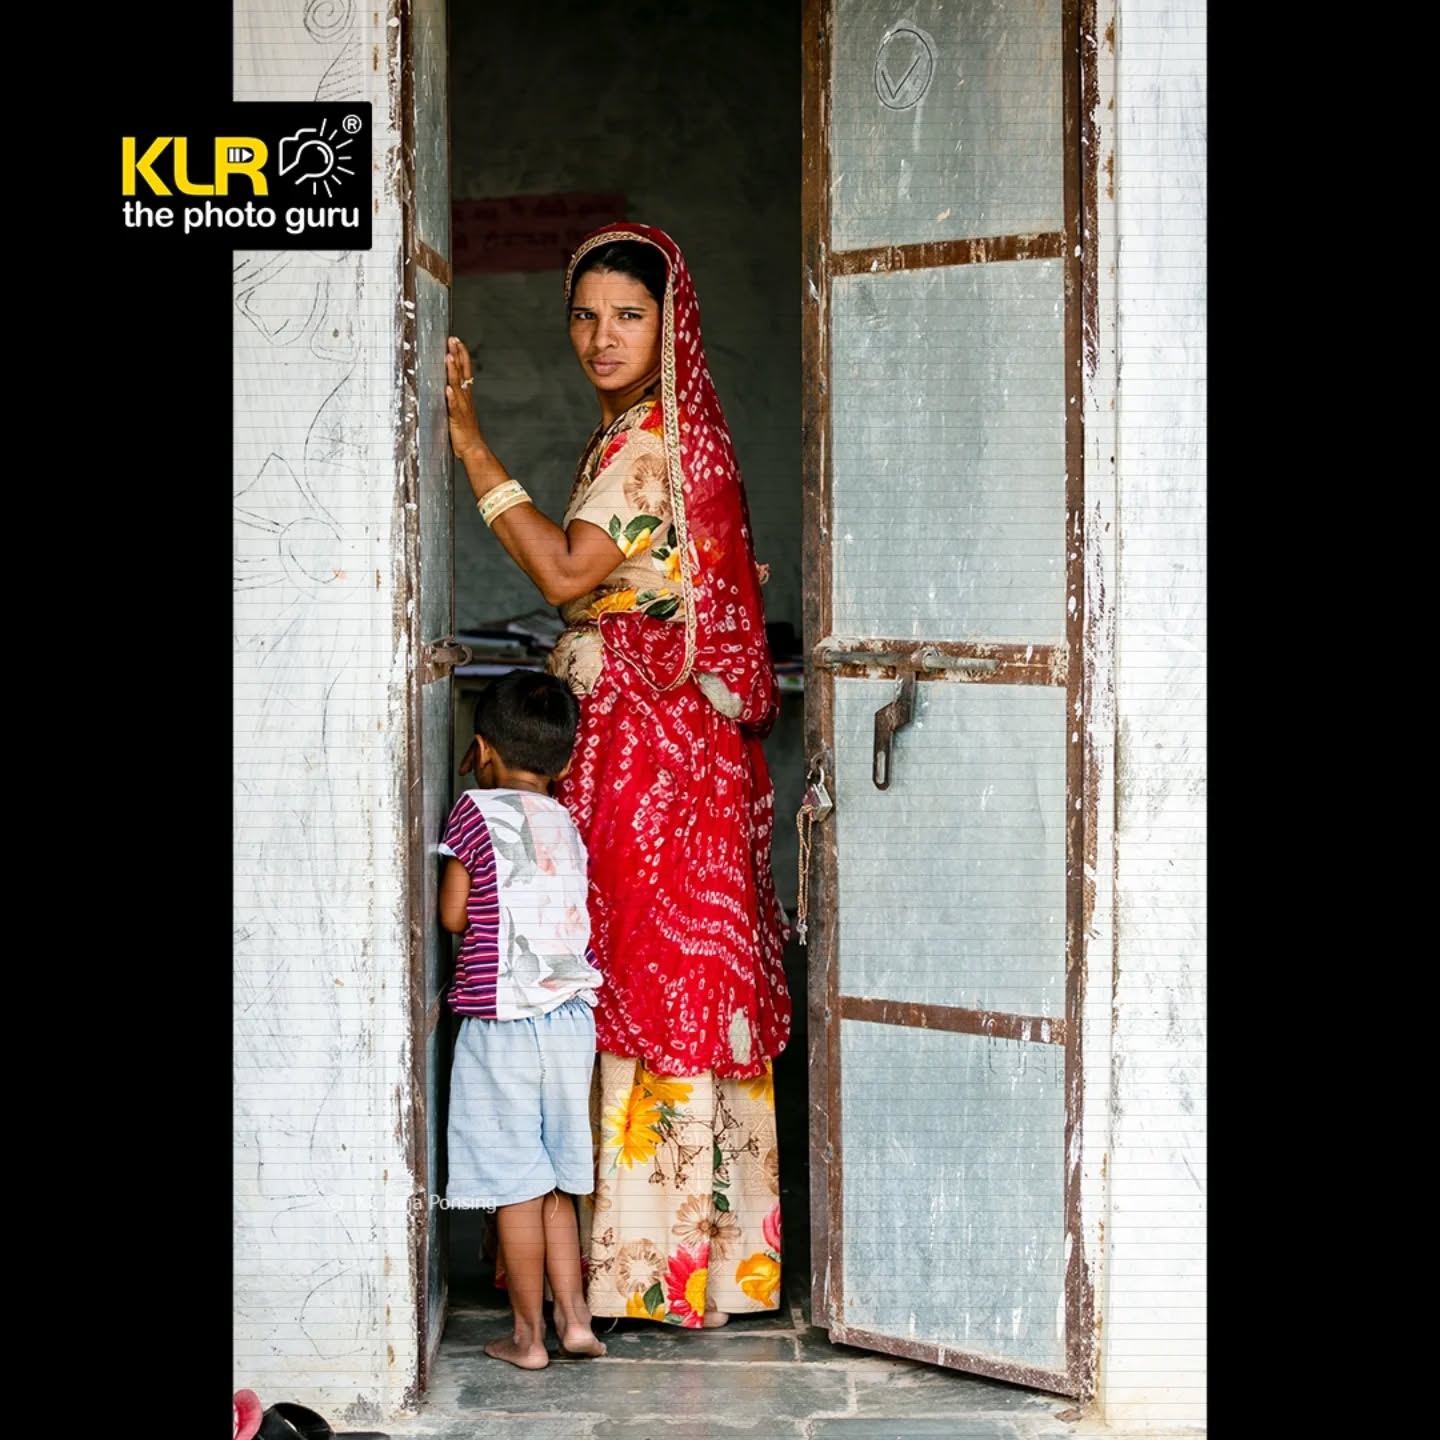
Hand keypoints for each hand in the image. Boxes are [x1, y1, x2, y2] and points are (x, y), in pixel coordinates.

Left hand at [445, 337, 488, 461]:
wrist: (474, 449)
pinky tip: (448, 388)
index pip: (465, 371)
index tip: (457, 341)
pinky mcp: (457, 419)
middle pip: (462, 373)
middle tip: (453, 340)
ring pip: (458, 386)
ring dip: (453, 371)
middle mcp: (465, 399)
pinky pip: (454, 407)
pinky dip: (452, 397)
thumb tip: (447, 387)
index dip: (461, 355)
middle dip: (458, 355)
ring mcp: (462, 408)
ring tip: (449, 357)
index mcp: (466, 396)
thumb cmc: (465, 433)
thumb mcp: (459, 412)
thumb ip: (454, 399)